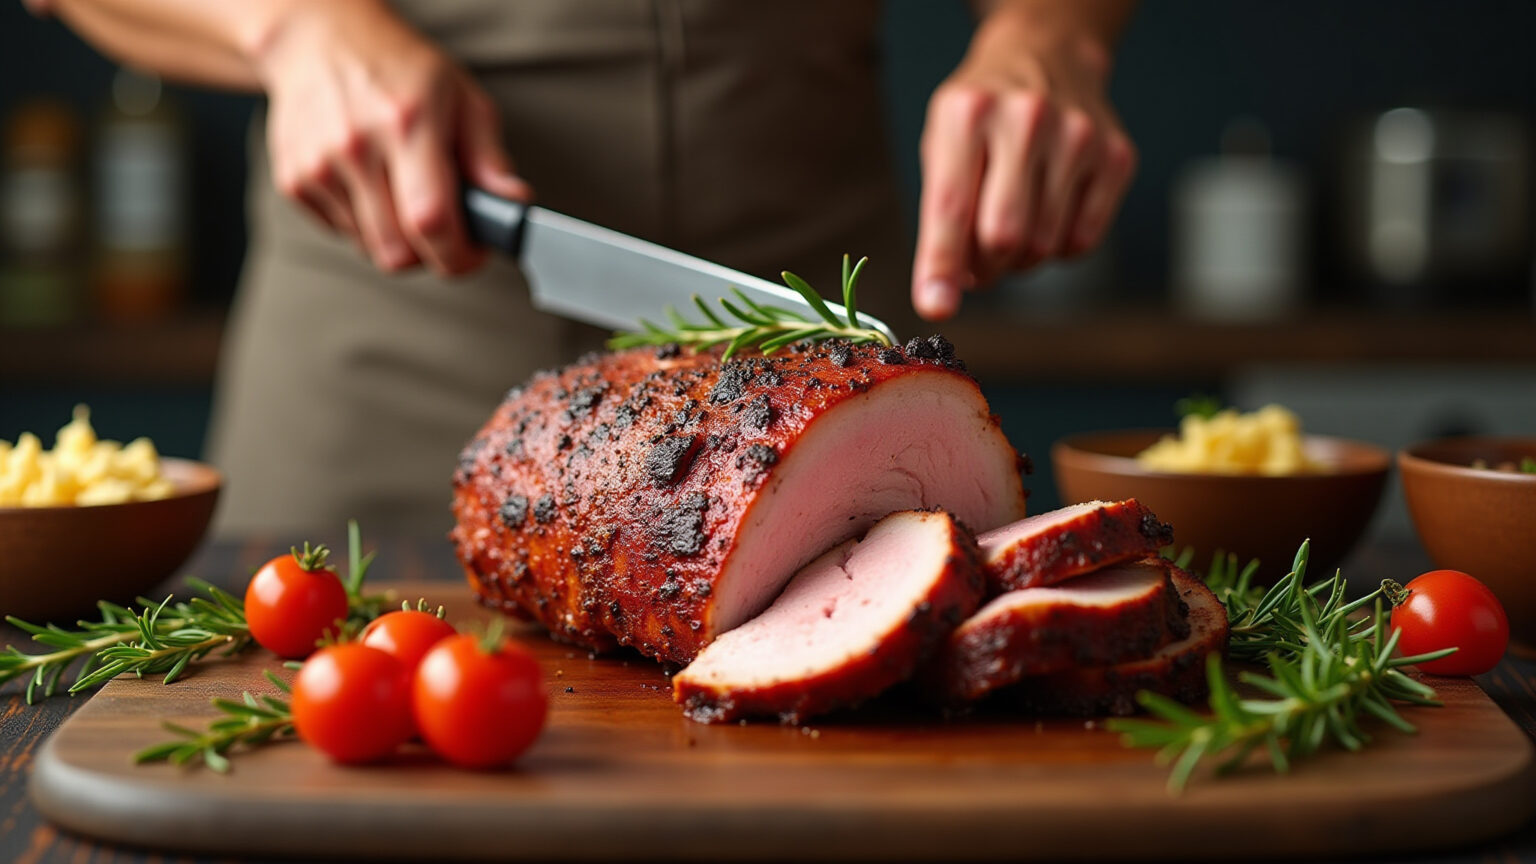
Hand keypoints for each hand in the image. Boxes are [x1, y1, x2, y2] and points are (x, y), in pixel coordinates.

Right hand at [255, 2, 530, 274]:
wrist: (320, 40)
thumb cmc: (396, 67)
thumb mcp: (461, 96)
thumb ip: (489, 156)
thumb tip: (512, 202)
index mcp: (407, 123)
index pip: (431, 220)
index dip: (459, 255)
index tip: (474, 254)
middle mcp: (357, 145)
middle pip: (397, 251)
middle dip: (431, 254)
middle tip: (446, 229)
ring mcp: (319, 165)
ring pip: (371, 248)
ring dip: (398, 240)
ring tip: (405, 194)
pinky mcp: (294, 180)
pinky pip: (342, 234)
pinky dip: (365, 225)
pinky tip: (372, 186)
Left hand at [912, 12, 1135, 319]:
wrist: (1047, 54)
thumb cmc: (983, 113)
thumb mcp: (942, 145)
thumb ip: (940, 218)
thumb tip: (943, 295)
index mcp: (968, 114)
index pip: (951, 206)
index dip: (941, 264)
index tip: (936, 306)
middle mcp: (1027, 119)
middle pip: (1005, 236)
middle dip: (986, 266)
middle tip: (979, 257)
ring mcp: (1079, 136)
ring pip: (1043, 246)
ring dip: (1019, 260)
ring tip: (1012, 225)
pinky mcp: (1116, 156)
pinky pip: (1082, 241)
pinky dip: (1058, 248)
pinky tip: (1048, 214)